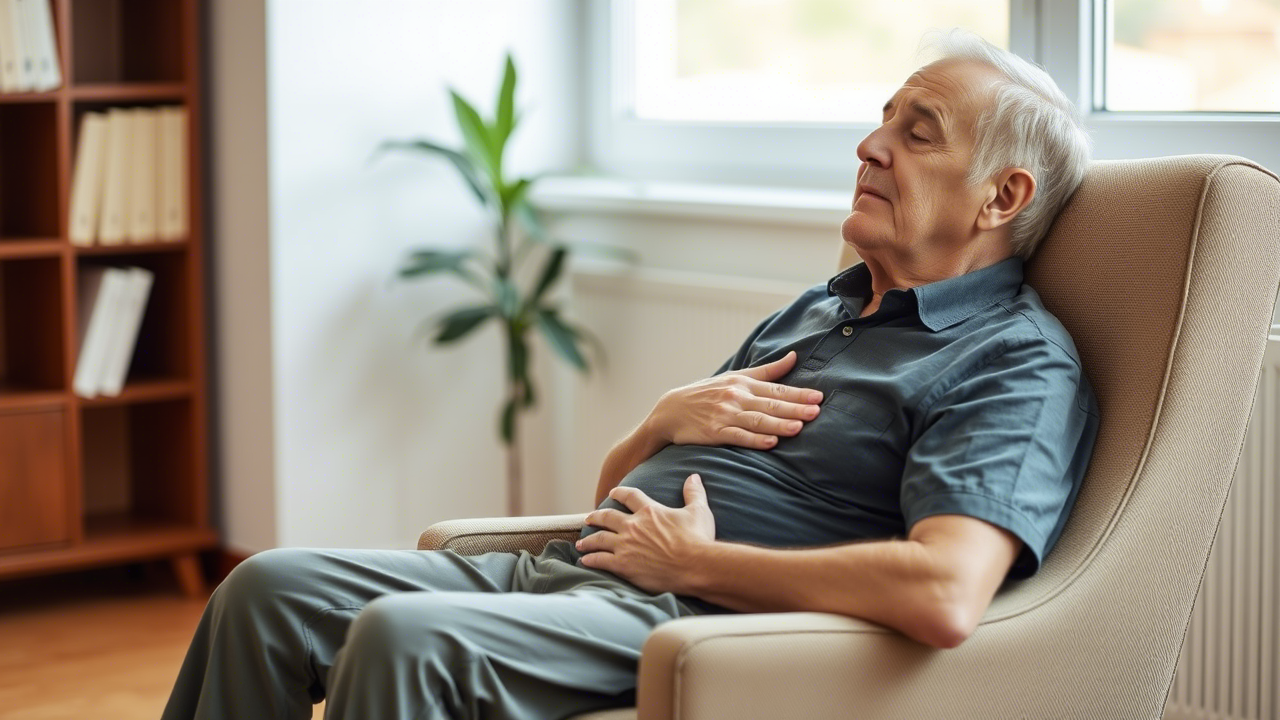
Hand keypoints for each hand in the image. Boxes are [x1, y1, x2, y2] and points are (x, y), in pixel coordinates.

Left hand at [577, 474, 715, 594]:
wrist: (695, 566)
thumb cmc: (698, 539)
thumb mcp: (699, 511)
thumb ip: (694, 493)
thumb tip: (693, 477)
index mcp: (649, 511)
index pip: (629, 496)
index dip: (619, 493)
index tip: (612, 493)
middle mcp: (633, 526)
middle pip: (607, 517)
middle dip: (596, 517)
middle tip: (588, 518)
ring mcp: (625, 546)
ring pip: (599, 539)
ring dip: (588, 540)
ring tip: (581, 543)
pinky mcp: (623, 565)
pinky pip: (600, 560)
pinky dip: (591, 560)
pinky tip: (584, 561)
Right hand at [646, 350, 822, 449]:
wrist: (671, 410)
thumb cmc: (707, 394)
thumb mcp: (735, 377)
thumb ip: (767, 371)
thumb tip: (794, 356)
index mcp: (742, 384)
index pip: (776, 389)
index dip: (798, 394)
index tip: (818, 397)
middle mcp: (736, 398)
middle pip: (770, 405)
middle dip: (794, 408)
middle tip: (816, 411)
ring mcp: (725, 416)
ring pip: (757, 421)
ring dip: (778, 424)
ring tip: (798, 427)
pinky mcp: (715, 433)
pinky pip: (738, 437)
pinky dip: (755, 439)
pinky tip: (771, 442)